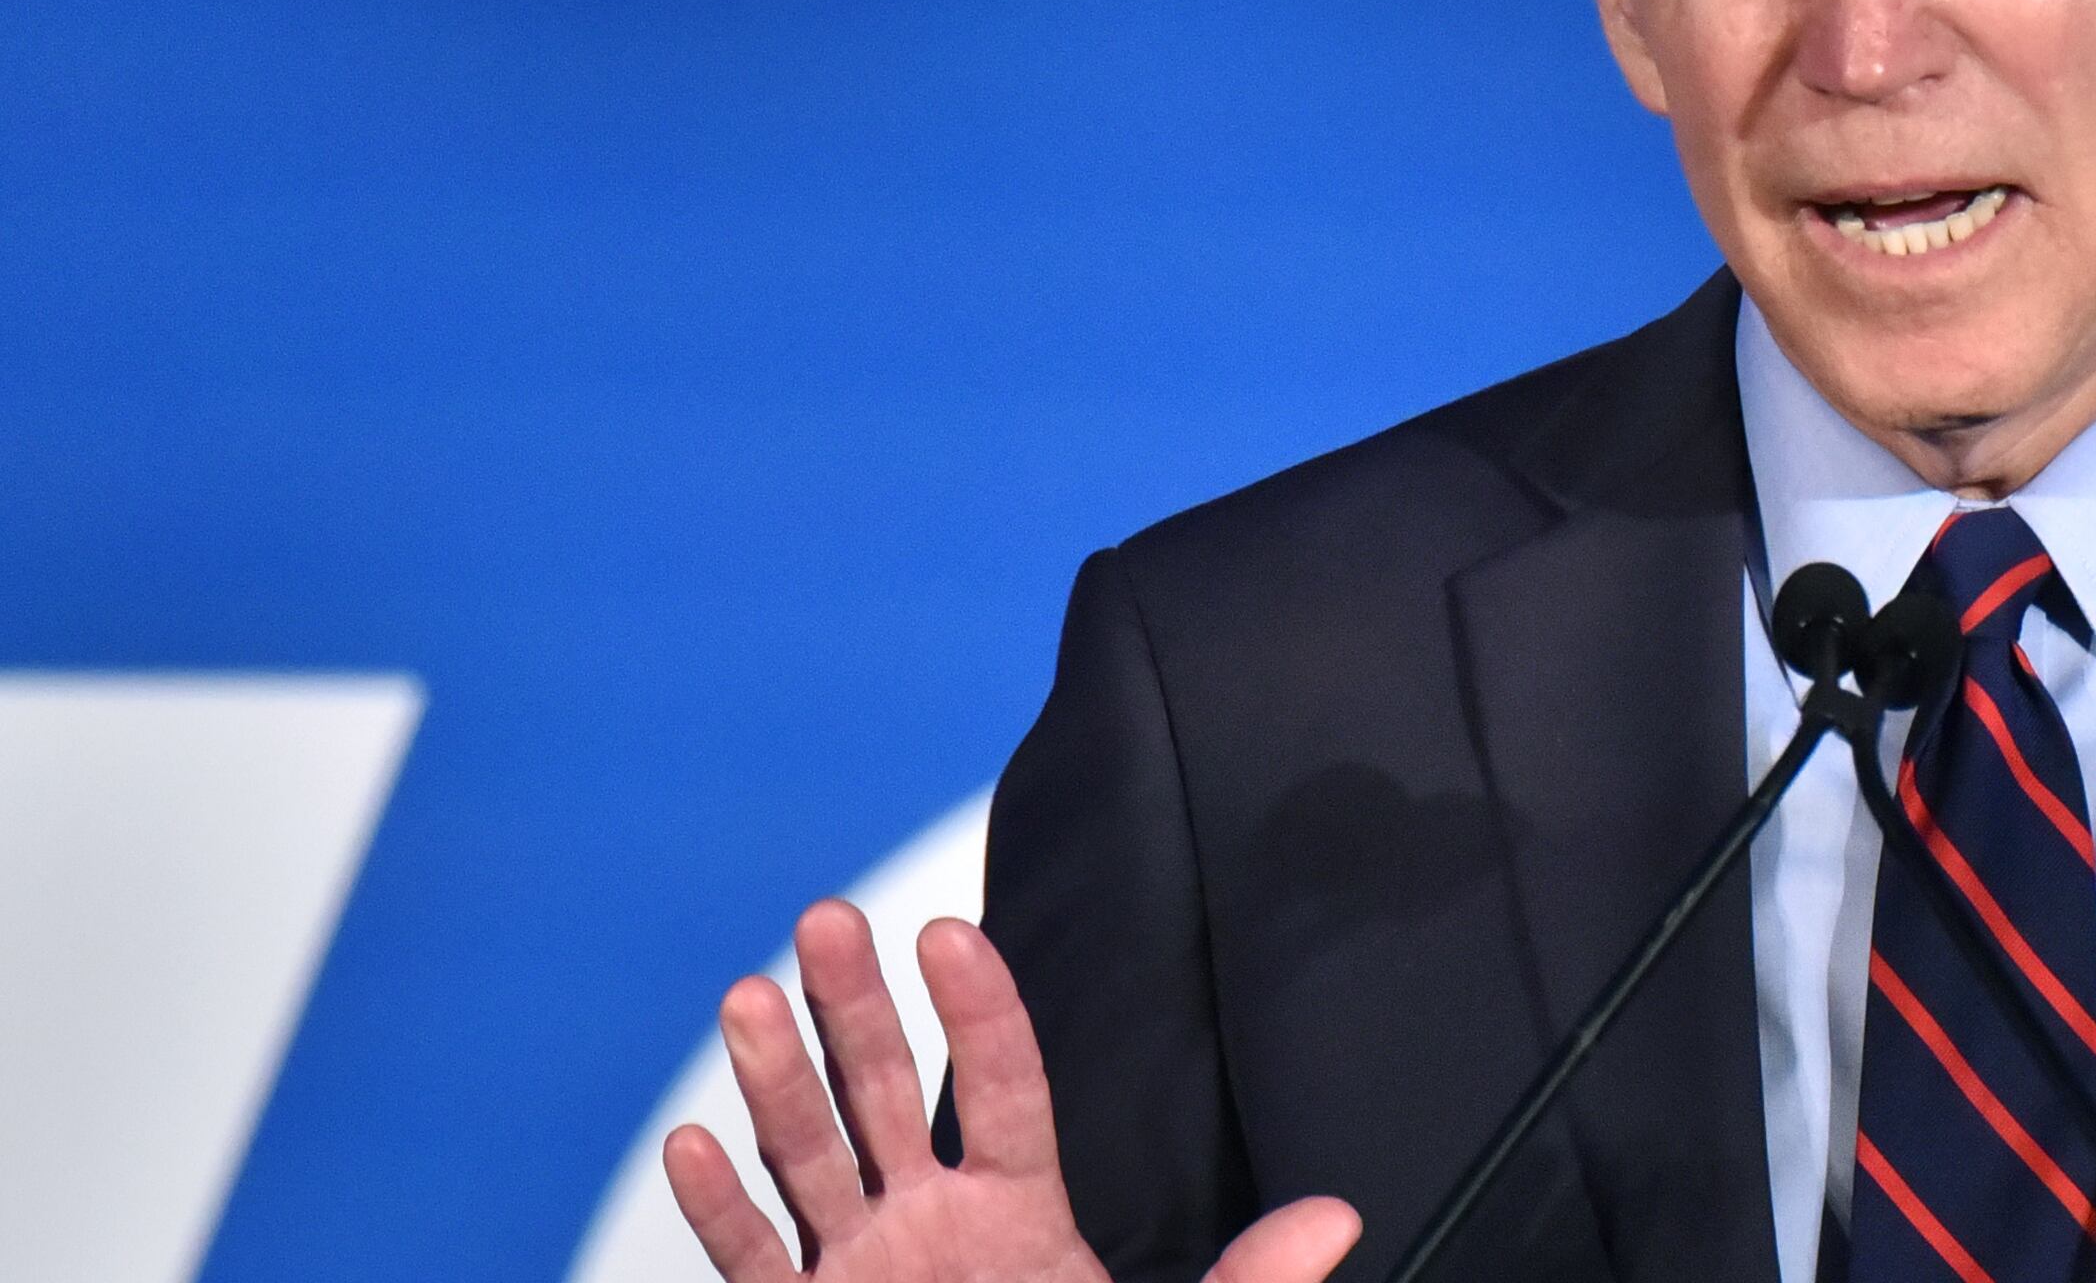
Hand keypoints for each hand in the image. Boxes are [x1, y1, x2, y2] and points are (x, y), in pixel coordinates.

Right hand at [665, 899, 1360, 1282]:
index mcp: (1019, 1214)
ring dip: (774, 1082)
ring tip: (746, 997)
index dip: (979, 1011)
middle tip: (825, 916)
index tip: (948, 931)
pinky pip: (753, 1261)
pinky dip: (719, 1208)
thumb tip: (1339, 1219)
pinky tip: (690, 1144)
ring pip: (809, 1160)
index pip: (1001, 1087)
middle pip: (886, 1093)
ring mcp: (859, 1273)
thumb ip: (1250, 1282)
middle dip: (855, 1007)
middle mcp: (930, 1226)